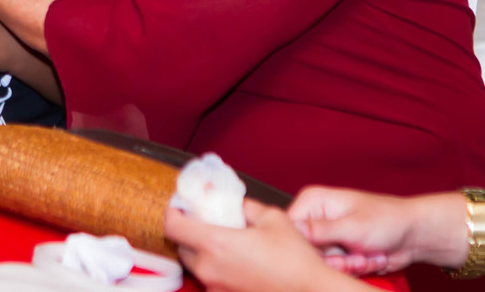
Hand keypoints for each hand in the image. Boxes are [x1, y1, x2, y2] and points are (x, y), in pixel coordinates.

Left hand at [164, 200, 346, 291]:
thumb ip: (246, 207)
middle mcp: (210, 269)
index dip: (172, 211)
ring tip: (226, 240)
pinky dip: (217, 267)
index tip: (180, 204)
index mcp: (215, 244)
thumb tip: (235, 203)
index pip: (172, 226)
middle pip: (181, 247)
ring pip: (196, 265)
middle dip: (189, 231)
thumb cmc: (295, 260)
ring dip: (203, 251)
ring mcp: (216, 288)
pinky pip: (212, 279)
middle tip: (204, 220)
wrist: (312, 291)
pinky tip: (237, 260)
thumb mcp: (271, 218)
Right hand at [288, 186, 428, 276]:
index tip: (330, 253)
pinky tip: (367, 258)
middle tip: (355, 255)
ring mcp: (326, 236)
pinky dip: (353, 269)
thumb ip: (319, 230)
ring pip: (321, 264)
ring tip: (365, 255)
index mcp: (312, 201)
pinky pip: (334, 269)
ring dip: (346, 266)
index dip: (308, 247)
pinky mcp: (337, 252)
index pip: (290, 228)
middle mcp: (315, 218)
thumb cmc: (387, 219)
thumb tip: (291, 229)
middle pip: (306, 250)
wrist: (412, 234)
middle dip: (334, 260)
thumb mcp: (352, 226)